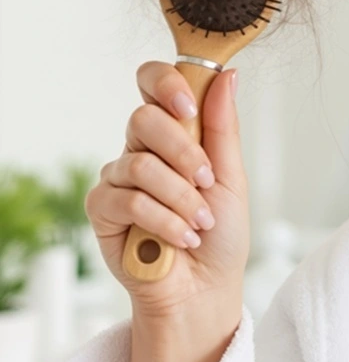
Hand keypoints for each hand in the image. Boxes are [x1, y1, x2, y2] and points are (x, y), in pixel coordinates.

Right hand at [85, 61, 248, 322]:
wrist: (206, 286)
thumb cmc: (221, 232)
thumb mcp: (231, 175)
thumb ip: (222, 126)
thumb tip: (227, 75)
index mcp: (173, 133)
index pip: (152, 84)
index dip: (165, 82)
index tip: (188, 105)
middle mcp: (141, 150)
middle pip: (143, 119)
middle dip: (183, 152)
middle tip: (206, 180)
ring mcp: (118, 179)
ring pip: (140, 165)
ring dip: (181, 197)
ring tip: (201, 222)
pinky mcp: (102, 210)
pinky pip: (128, 201)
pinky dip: (164, 220)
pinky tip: (182, 237)